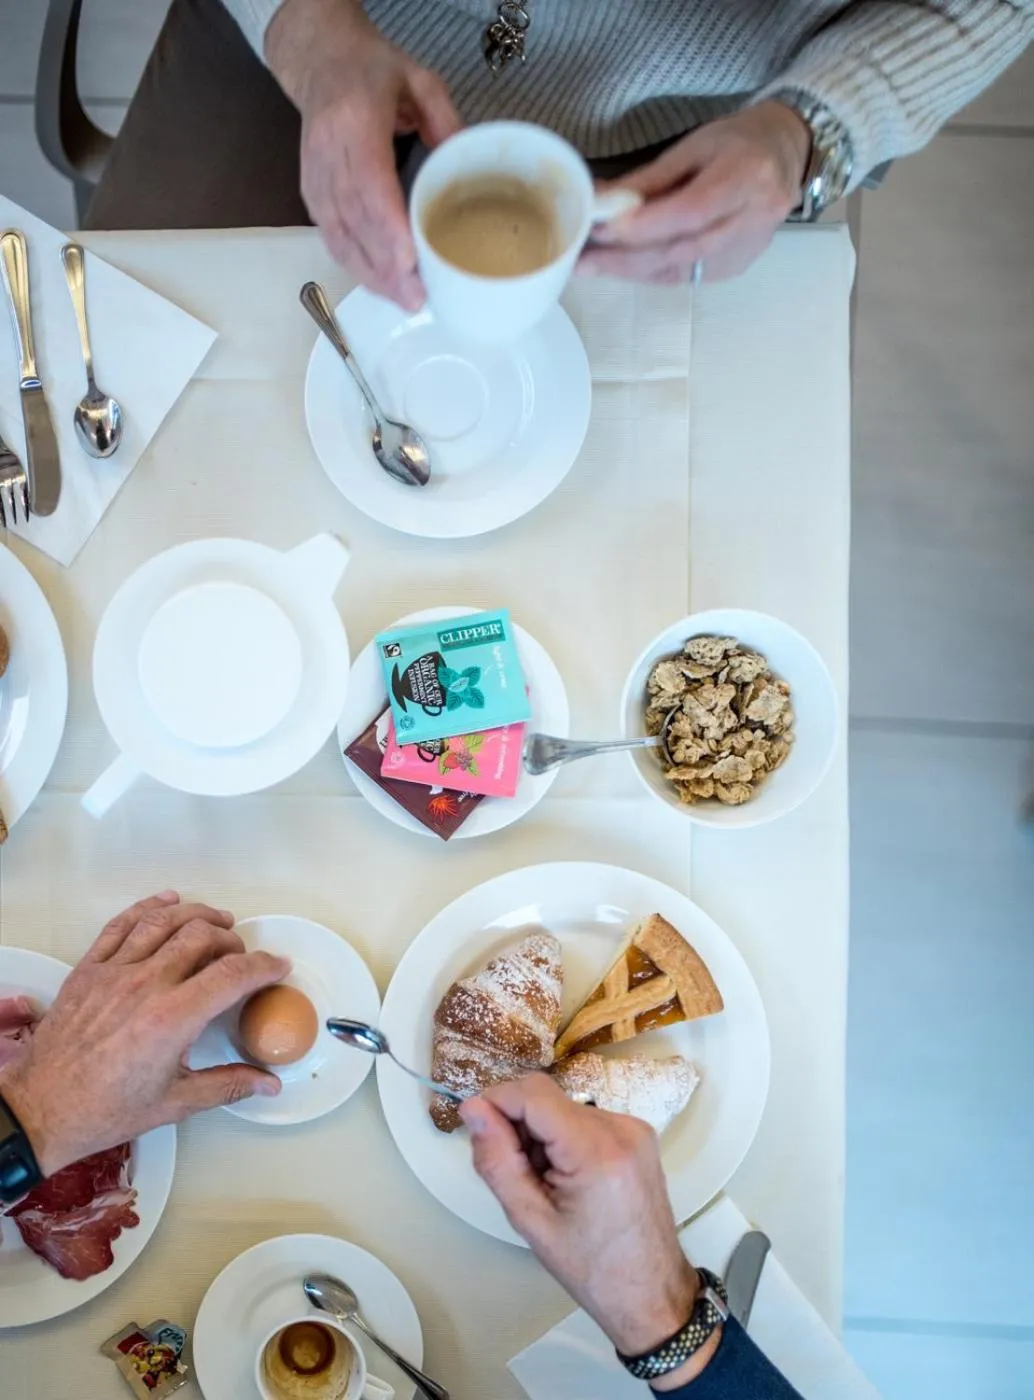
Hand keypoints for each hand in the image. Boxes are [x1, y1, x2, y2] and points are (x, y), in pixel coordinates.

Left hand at [0, 892, 288, 1176]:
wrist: (43, 1110)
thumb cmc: (106, 1110)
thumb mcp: (175, 1103)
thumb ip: (228, 1085)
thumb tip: (269, 1084)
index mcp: (172, 1019)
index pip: (232, 975)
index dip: (264, 966)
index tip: (278, 966)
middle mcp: (145, 986)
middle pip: (202, 938)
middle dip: (232, 940)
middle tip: (243, 955)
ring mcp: (114, 973)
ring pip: (164, 922)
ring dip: (198, 915)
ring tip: (218, 921)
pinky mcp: (88, 970)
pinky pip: (121, 925)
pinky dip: (148, 908)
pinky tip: (167, 903)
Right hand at [267, 0, 460, 308]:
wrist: (321, 62)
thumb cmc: (371, 71)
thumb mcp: (419, 80)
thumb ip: (446, 119)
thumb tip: (469, 162)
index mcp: (355, 119)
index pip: (368, 182)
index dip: (386, 226)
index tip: (408, 260)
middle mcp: (329, 152)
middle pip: (355, 219)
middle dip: (385, 265)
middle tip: (416, 298)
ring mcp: (316, 175)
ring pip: (340, 235)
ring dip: (371, 273)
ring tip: (402, 300)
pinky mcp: (312, 192)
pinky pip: (331, 236)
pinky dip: (355, 264)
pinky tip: (379, 285)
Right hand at [460, 1075, 717, 1388]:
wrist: (651, 1292)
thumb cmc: (589, 1267)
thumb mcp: (531, 1220)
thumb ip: (497, 1160)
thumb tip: (473, 1110)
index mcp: (595, 1149)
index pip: (533, 1093)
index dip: (496, 1100)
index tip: (472, 1125)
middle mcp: (620, 1126)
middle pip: (548, 1098)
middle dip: (518, 1123)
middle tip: (512, 1170)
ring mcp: (634, 1126)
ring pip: (564, 1107)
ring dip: (541, 1134)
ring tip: (544, 1183)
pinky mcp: (638, 1133)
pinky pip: (586, 1119)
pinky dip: (565, 1138)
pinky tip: (567, 1178)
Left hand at [580, 101, 812, 284]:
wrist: (787, 153)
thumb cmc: (738, 141)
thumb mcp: (693, 146)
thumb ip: (649, 180)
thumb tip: (601, 202)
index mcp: (747, 177)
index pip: (690, 212)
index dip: (645, 226)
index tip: (602, 231)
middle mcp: (753, 219)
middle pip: (682, 250)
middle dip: (627, 259)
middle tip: (583, 261)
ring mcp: (748, 249)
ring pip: (681, 270)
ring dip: (633, 270)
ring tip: (594, 266)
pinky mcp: (738, 266)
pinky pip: (687, 276)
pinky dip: (653, 273)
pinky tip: (626, 267)